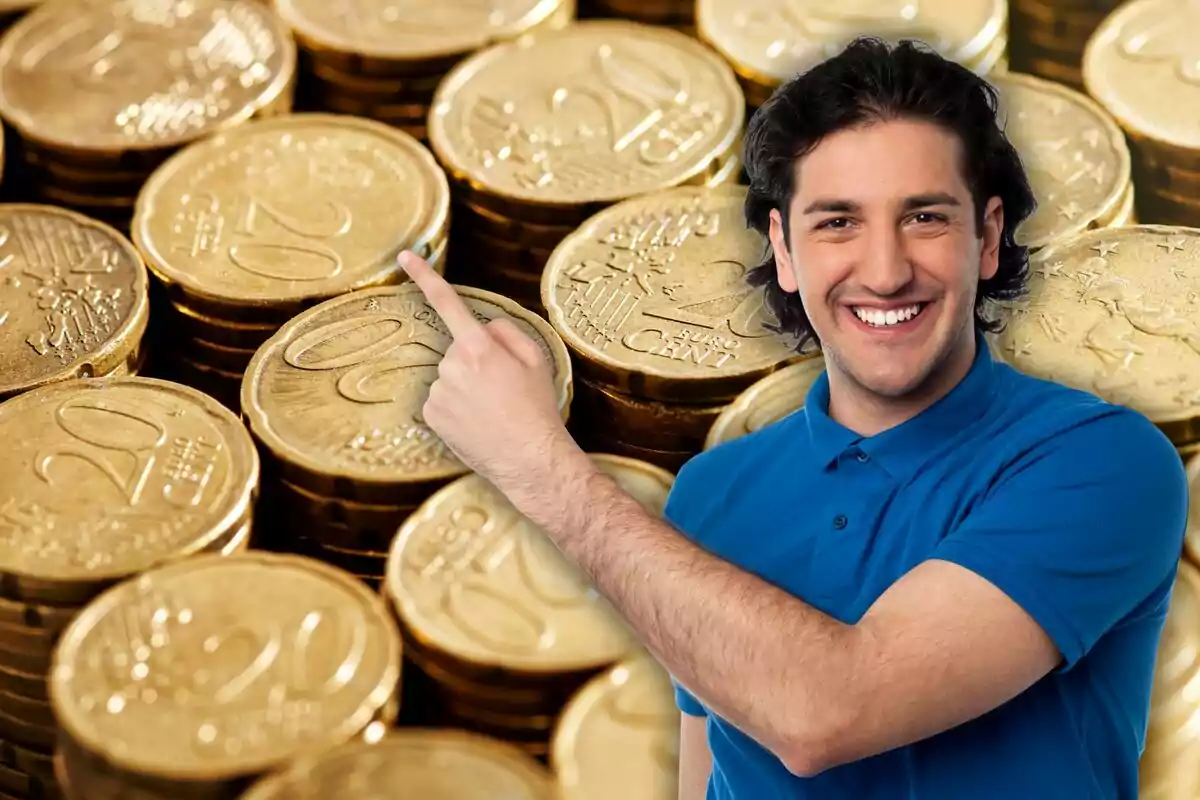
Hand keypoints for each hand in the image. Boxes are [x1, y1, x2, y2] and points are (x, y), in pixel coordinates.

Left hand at [399, 251, 577, 495]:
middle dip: (475, 362)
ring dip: (467, 388)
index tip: (406, 256)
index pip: (448, 303)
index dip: (425, 276)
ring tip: (492, 411)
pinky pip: (442, 401)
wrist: (529, 459)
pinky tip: (477, 422)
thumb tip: (486, 328)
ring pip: (450, 377)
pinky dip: (457, 409)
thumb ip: (508, 332)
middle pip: (458, 351)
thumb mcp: (537, 360)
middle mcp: (453, 366)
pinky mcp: (432, 415)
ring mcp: (439, 392)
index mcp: (480, 346)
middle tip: (503, 389)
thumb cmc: (537, 408)